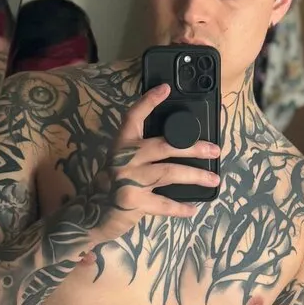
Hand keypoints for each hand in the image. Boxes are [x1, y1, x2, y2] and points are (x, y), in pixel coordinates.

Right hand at [90, 84, 219, 237]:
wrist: (88, 216)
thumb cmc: (109, 188)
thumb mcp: (120, 164)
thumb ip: (142, 156)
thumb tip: (179, 151)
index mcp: (121, 145)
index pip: (134, 117)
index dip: (149, 101)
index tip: (166, 88)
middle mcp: (124, 158)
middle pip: (164, 146)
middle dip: (192, 147)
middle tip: (214, 150)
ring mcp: (128, 179)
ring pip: (169, 173)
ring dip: (195, 176)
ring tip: (214, 179)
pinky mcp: (133, 201)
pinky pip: (164, 204)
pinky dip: (180, 208)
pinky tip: (193, 209)